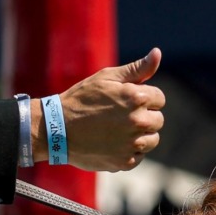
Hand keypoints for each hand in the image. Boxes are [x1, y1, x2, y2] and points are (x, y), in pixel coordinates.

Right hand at [58, 48, 164, 170]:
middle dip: (144, 116)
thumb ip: (137, 68)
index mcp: (137, 97)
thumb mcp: (106, 77)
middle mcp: (138, 121)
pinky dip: (130, 151)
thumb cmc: (82, 99)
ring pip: (152, 140)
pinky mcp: (125, 161)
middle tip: (120, 116)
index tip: (127, 101)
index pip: (159, 99)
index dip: (144, 98)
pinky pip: (139, 156)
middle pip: (158, 120)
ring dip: (141, 135)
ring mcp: (132, 143)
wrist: (56, 129)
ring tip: (118, 130)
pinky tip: (113, 143)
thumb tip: (157, 53)